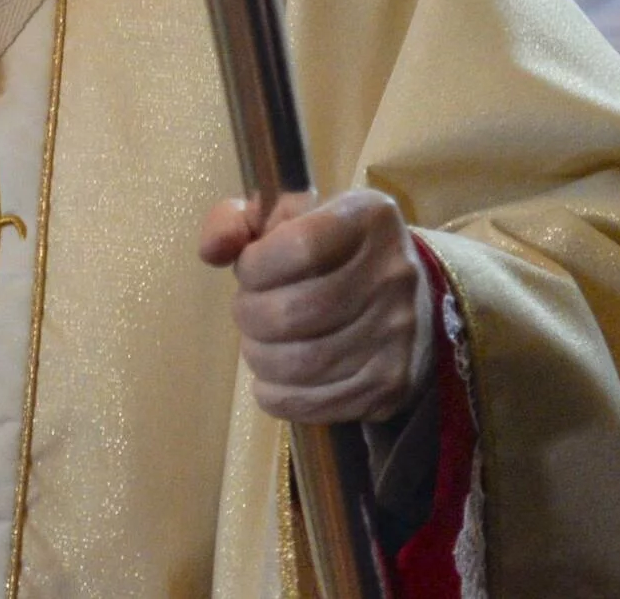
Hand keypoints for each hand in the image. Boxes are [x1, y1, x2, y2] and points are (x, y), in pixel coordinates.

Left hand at [199, 189, 428, 425]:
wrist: (409, 302)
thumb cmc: (330, 253)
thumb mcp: (286, 217)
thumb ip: (236, 221)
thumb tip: (210, 251)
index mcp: (368, 218)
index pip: (299, 247)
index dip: (256, 266)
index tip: (248, 271)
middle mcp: (393, 274)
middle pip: (295, 312)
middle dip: (250, 316)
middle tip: (247, 313)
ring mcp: (398, 334)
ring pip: (303, 363)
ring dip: (260, 358)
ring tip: (258, 345)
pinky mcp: (391, 384)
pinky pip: (317, 402)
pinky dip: (279, 396)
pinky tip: (274, 380)